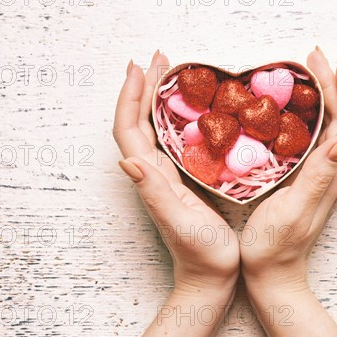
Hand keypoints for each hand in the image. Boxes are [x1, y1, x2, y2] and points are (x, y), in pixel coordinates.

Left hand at [113, 51, 239, 297]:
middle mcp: (153, 173)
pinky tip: (189, 109)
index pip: (130, 130)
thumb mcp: (179, 224)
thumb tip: (127, 159)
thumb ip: (155, 193)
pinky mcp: (181, 181)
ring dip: (157, 98)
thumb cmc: (202, 255)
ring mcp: (166, 177)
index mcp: (151, 178)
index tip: (140, 67)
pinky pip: (172, 141)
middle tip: (159, 58)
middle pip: (139, 122)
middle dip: (144, 87)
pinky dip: (175, 117)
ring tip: (170, 73)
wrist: (209, 278)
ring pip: (154, 128)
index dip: (131, 97)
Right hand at [238, 48, 336, 336]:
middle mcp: (332, 172)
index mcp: (332, 175)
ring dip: (324, 96)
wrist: (272, 275)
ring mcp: (321, 176)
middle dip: (335, 84)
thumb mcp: (295, 210)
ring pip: (331, 126)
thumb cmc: (276, 247)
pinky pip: (314, 138)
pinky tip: (292, 109)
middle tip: (315, 57)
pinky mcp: (306, 180)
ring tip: (307, 73)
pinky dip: (308, 116)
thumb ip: (319, 176)